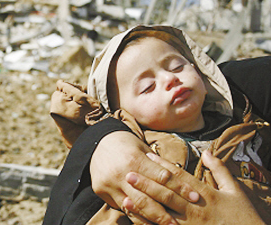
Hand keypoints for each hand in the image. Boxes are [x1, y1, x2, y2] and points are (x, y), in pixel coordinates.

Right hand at [90, 131, 198, 224]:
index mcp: (135, 159)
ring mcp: (111, 184)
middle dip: (167, 210)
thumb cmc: (126, 144)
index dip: (180, 188)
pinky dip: (137, 216)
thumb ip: (158, 165)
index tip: (195, 197)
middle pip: (149, 196)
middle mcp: (122, 173)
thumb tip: (180, 179)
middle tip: (183, 220)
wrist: (97, 144)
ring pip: (136, 206)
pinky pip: (123, 208)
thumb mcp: (142, 149)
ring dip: (153, 218)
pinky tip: (149, 223)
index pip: (162, 177)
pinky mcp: (103, 192)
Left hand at [123, 151, 265, 224]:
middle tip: (128, 174)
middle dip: (146, 184)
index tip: (148, 156)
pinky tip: (136, 220)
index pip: (180, 178)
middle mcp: (195, 211)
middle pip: (166, 195)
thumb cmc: (243, 217)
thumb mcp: (236, 191)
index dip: (163, 166)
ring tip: (126, 197)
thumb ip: (220, 171)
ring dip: (143, 207)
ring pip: (162, 215)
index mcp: (206, 196)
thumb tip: (207, 152)